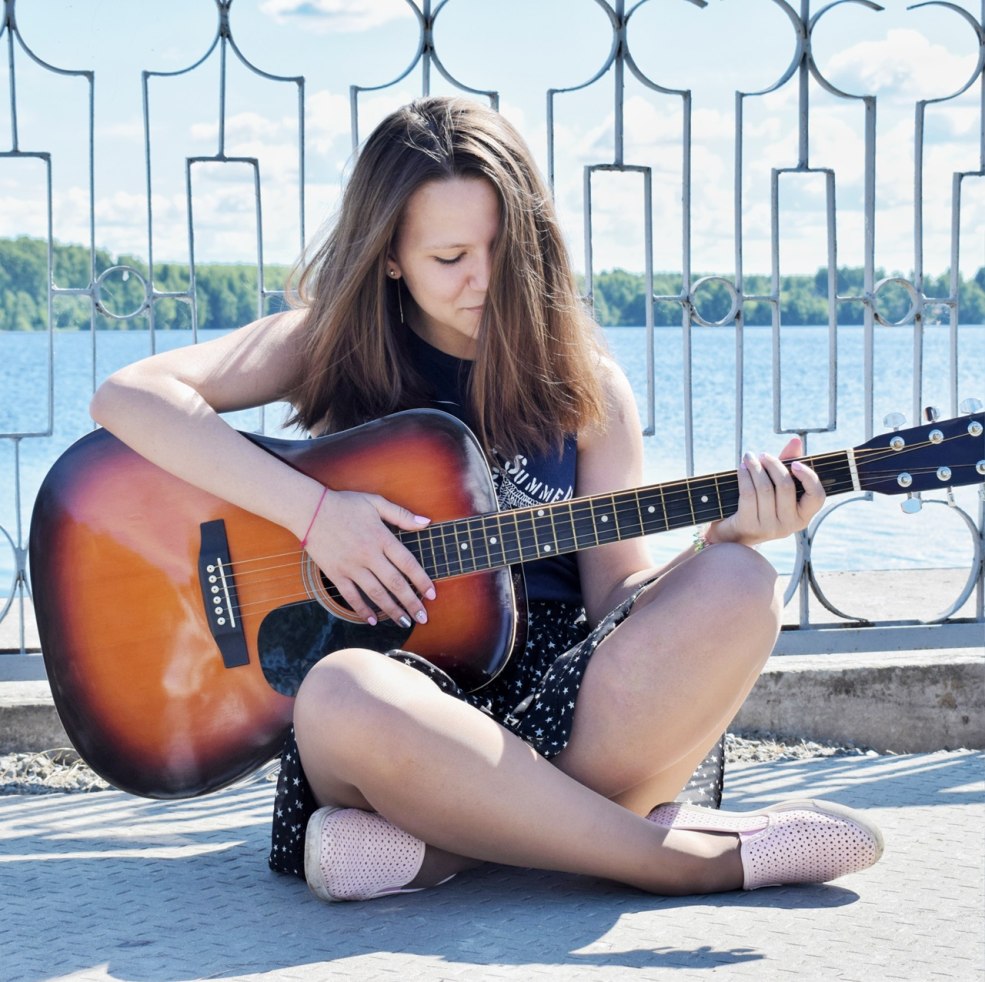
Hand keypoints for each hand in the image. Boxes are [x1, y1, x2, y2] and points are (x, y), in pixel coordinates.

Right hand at [301, 488, 434, 627]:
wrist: (310, 510)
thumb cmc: (344, 504)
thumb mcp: (376, 502)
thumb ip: (402, 515)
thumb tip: (427, 523)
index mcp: (381, 537)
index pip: (408, 563)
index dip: (421, 581)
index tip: (432, 594)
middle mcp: (369, 555)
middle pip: (395, 583)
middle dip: (411, 603)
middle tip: (423, 617)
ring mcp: (351, 566)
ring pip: (376, 593)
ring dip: (391, 610)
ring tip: (404, 622)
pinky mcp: (335, 573)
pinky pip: (351, 596)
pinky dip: (362, 609)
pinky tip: (373, 620)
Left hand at [705, 437, 824, 547]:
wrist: (733, 531)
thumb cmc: (759, 504)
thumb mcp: (776, 485)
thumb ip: (787, 463)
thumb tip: (796, 441)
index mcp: (803, 516)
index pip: (817, 496)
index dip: (809, 477)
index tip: (795, 463)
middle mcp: (789, 525)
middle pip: (786, 487)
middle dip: (773, 465)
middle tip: (762, 455)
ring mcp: (769, 528)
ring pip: (765, 489)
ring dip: (756, 468)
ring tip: (749, 457)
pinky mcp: (750, 525)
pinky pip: (749, 494)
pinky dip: (745, 476)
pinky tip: (742, 468)